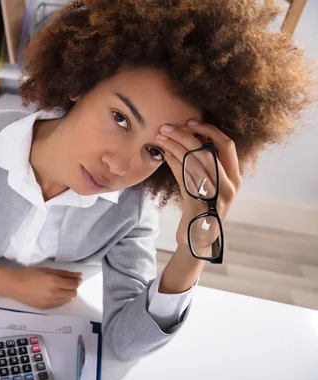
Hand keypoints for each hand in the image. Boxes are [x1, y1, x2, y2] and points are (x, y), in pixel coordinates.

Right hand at [0, 265, 81, 308]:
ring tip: (57, 288)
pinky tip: (52, 294)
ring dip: (66, 294)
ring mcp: (50, 302)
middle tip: (65, 283)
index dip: (76, 281)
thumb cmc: (30, 274)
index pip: (73, 284)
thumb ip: (65, 273)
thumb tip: (79, 276)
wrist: (14, 284)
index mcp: (55, 281)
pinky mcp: (45, 307)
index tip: (75, 279)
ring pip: (67, 300)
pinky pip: (59, 304)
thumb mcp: (48, 270)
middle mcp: (54, 293)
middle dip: (72, 288)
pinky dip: (60, 299)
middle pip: (72, 293)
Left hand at [157, 120, 242, 249]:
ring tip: (160, 137)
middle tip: (167, 127)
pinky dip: (173, 162)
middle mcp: (229, 185)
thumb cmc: (202, 210)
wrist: (198, 241)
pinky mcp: (198, 203)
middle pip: (208, 149)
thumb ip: (204, 166)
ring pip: (193, 161)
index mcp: (235, 178)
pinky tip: (163, 154)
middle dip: (186, 135)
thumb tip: (186, 138)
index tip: (191, 122)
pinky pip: (184, 176)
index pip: (227, 145)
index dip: (209, 130)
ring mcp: (215, 195)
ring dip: (174, 145)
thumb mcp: (208, 186)